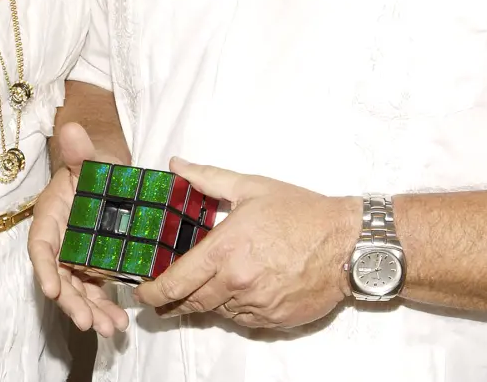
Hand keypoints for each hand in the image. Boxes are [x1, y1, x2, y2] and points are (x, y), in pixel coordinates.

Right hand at [28, 122, 129, 335]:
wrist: (108, 171)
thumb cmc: (94, 162)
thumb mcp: (88, 156)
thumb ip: (79, 149)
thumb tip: (71, 129)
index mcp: (51, 216)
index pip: (41, 245)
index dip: (44, 268)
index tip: (52, 288)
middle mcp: (60, 241)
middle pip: (58, 276)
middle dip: (71, 302)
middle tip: (89, 322)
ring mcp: (76, 255)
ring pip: (77, 289)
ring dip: (92, 311)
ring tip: (111, 329)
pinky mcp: (93, 265)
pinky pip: (95, 290)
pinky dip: (104, 306)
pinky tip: (119, 322)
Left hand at [134, 158, 360, 330]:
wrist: (345, 242)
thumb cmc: (299, 212)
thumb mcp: (250, 186)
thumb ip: (207, 178)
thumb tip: (177, 165)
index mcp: (225, 250)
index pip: (177, 282)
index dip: (153, 293)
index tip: (141, 293)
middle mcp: (236, 283)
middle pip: (192, 303)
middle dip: (172, 303)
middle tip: (161, 300)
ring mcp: (256, 305)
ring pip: (217, 312)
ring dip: (205, 303)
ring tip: (200, 291)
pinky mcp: (274, 320)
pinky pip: (243, 321)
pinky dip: (233, 309)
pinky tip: (235, 293)